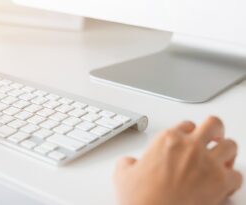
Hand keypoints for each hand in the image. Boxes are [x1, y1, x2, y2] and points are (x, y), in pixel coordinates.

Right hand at [114, 116, 242, 204]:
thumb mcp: (123, 174)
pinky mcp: (220, 183)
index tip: (187, 139)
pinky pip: (237, 174)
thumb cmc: (140, 198)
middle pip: (214, 125)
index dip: (188, 132)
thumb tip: (130, 164)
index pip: (186, 125)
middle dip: (215, 131)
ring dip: (226, 152)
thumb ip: (128, 162)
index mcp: (167, 140)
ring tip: (220, 159)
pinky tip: (223, 182)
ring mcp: (208, 163)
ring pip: (231, 145)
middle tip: (212, 138)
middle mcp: (190, 146)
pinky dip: (231, 178)